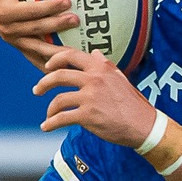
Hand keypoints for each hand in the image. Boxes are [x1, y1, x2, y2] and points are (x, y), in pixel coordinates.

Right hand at [0, 0, 77, 66]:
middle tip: (76, 20)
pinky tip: (63, 67)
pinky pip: (34, 57)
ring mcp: (13, 40)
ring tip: (76, 51)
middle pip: (36, 29)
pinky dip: (48, 63)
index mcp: (5, 11)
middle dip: (57, 25)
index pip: (30, 11)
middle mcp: (7, 29)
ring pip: (37, 48)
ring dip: (56, 50)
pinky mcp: (18, 45)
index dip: (48, 8)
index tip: (66, 2)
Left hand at [34, 47, 157, 147]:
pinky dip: (51, 123)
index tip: (46, 66)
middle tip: (37, 89)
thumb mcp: (120, 79)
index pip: (72, 55)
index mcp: (101, 68)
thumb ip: (105, 66)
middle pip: (59, 75)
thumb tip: (96, 54)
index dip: (55, 59)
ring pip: (58, 99)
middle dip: (44, 83)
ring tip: (48, 115)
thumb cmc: (133, 104)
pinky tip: (46, 127)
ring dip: (49, 108)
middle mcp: (94, 79)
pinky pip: (62, 118)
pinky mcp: (88, 116)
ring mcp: (90, 97)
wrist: (144, 125)